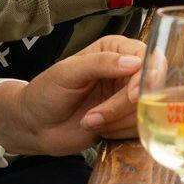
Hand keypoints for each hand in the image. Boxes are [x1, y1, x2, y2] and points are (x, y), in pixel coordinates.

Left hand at [0, 35, 144, 156]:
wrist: (34, 125)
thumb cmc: (46, 92)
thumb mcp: (68, 72)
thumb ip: (100, 63)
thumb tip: (134, 62)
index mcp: (116, 50)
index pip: (147, 59)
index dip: (145, 79)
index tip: (133, 96)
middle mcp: (127, 72)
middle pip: (149, 88)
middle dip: (124, 107)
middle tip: (95, 117)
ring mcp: (128, 98)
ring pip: (145, 111)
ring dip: (116, 122)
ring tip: (89, 121)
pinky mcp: (127, 121)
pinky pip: (138, 128)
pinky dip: (118, 133)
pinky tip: (98, 129)